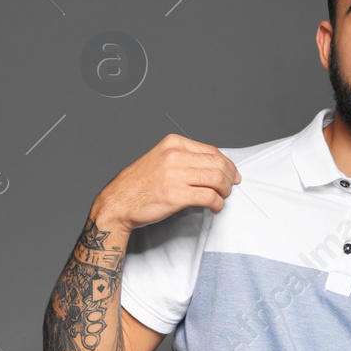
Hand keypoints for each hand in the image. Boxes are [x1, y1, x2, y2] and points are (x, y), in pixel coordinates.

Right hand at [92, 133, 240, 229]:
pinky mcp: (175, 195)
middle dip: (229, 178)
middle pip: (217, 164)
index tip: (232, 174)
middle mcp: (174, 155)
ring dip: (225, 191)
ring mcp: (174, 175)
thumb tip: (214, 166)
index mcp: (173, 143)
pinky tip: (215, 207)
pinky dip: (218, 203)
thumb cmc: (139, 184)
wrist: (118, 202)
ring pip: (216, 179)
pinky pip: (209, 197)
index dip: (227, 164)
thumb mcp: (160, 159)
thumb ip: (184, 158)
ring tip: (222, 197)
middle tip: (230, 188)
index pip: (211, 151)